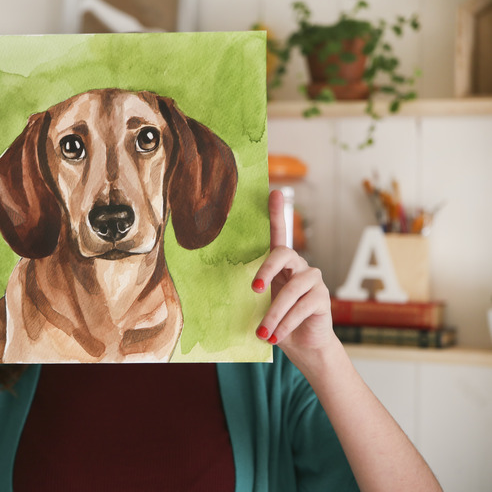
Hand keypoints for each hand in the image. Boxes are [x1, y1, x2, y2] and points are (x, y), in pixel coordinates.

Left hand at [251, 190, 334, 353]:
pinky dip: (285, 324)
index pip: (279, 234)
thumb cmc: (274, 321)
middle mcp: (299, 265)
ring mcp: (313, 279)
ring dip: (274, 313)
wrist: (302, 345)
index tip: (274, 192)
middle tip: (254, 288)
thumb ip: (250, 291)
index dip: (277, 213)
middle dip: (267, 269)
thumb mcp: (259, 304)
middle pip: (283, 254)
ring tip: (262, 332)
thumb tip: (216, 286)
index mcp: (281, 264)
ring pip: (291, 289)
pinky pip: (302, 307)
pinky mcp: (322, 297)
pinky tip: (275, 337)